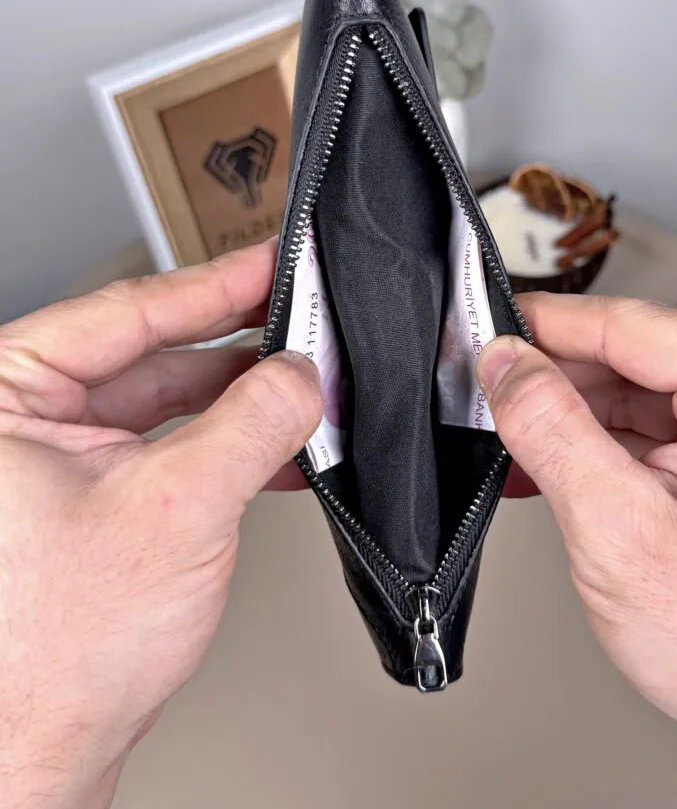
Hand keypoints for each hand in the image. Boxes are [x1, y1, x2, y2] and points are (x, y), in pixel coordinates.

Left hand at [0, 241, 321, 808]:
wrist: (38, 756)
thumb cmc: (49, 654)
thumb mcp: (175, 507)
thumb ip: (250, 424)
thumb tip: (298, 374)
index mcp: (6, 395)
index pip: (127, 311)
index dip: (216, 284)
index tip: (270, 264)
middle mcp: (23, 423)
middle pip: (153, 354)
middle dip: (239, 352)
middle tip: (302, 331)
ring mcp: (57, 465)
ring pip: (169, 405)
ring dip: (240, 405)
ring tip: (303, 397)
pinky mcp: (92, 503)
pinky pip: (171, 452)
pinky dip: (227, 449)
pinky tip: (277, 451)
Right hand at [478, 296, 676, 808]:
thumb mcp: (620, 528)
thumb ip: (552, 430)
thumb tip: (506, 367)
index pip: (637, 325)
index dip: (550, 326)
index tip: (493, 330)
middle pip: (638, 354)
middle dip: (558, 379)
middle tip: (492, 395)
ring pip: (642, 390)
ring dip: (576, 417)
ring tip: (520, 446)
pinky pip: (659, 427)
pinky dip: (603, 445)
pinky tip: (560, 465)